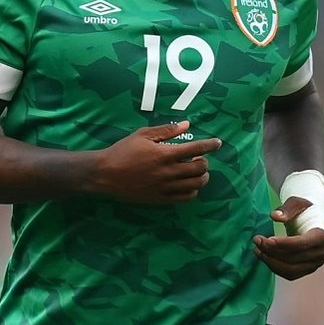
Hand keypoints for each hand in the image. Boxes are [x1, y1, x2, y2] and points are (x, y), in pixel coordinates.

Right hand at [88, 121, 222, 204]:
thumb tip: (186, 125)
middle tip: (200, 158)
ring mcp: (166, 187)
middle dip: (205, 162)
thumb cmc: (123, 151)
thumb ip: (166, 130)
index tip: (218, 143)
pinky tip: (188, 186)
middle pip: (200, 168)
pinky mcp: (161, 199)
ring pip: (196, 185)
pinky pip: (185, 198)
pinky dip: (192, 191)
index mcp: (165, 154)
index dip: (210, 145)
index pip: (196, 148)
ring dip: (202, 177)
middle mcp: (169, 172)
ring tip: (197, 172)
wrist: (105, 174)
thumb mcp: (142, 135)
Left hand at [252, 195, 323, 279]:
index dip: (284, 244)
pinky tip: (263, 256)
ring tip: (257, 249)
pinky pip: (289, 274)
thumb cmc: (303, 209)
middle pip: (294, 257)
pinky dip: (274, 267)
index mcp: (322, 236)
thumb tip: (274, 216)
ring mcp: (315, 264)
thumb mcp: (296, 203)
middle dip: (273, 251)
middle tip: (256, 240)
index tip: (267, 240)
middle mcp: (321, 253)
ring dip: (271, 261)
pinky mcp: (306, 270)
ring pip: (290, 269)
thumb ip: (286, 209)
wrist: (310, 220)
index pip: (302, 244)